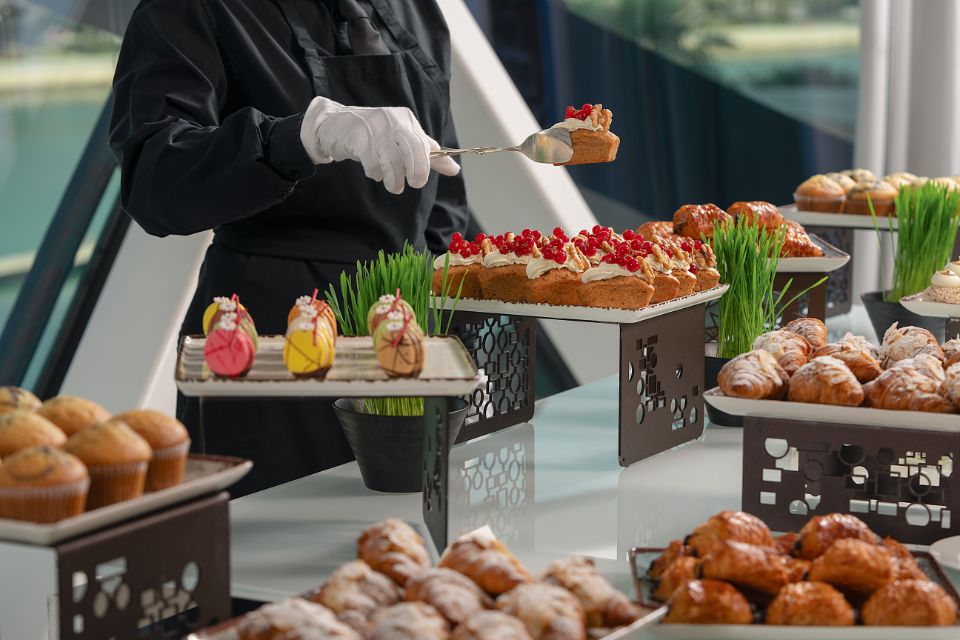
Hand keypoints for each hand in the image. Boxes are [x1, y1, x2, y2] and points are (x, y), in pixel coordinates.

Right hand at [299, 96, 459, 194]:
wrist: (336, 125)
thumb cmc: (375, 136)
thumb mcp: (403, 141)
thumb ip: (429, 155)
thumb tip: (455, 169)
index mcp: (407, 120)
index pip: (425, 144)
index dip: (426, 166)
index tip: (418, 181)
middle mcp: (393, 120)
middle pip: (415, 149)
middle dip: (417, 172)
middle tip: (412, 184)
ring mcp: (375, 128)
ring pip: (393, 161)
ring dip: (392, 179)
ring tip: (390, 183)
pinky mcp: (358, 138)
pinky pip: (373, 164)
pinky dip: (375, 173)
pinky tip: (372, 169)